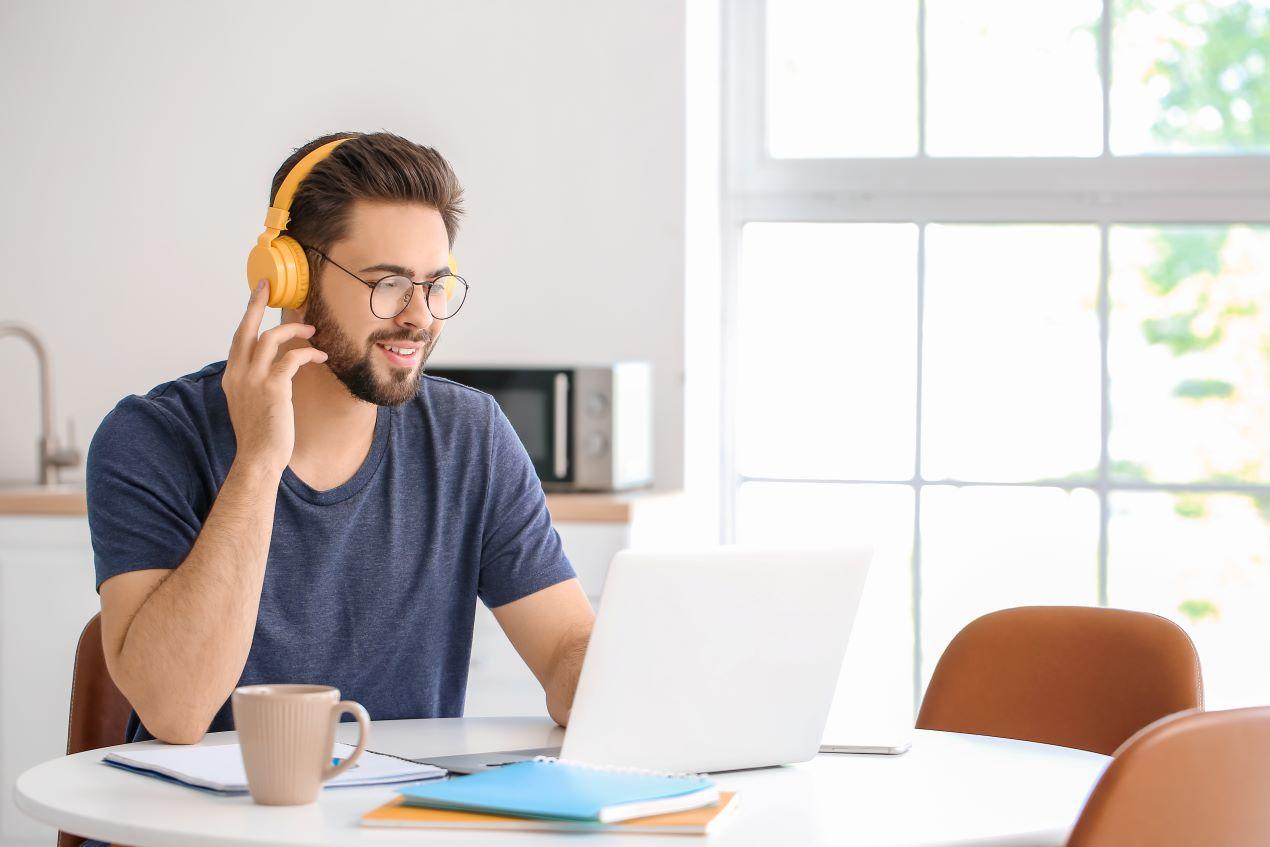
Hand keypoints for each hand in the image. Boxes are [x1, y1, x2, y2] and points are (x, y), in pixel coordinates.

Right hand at [222, 280, 327, 476]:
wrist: (258, 458)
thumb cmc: (260, 435)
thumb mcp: (250, 404)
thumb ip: (255, 384)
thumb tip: (272, 371)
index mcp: (231, 377)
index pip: (238, 338)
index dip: (248, 315)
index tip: (257, 296)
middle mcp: (238, 374)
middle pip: (246, 328)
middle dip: (256, 303)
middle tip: (268, 286)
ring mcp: (253, 379)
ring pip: (270, 337)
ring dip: (294, 330)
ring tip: (312, 330)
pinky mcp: (273, 387)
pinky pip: (292, 358)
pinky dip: (308, 353)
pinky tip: (321, 356)